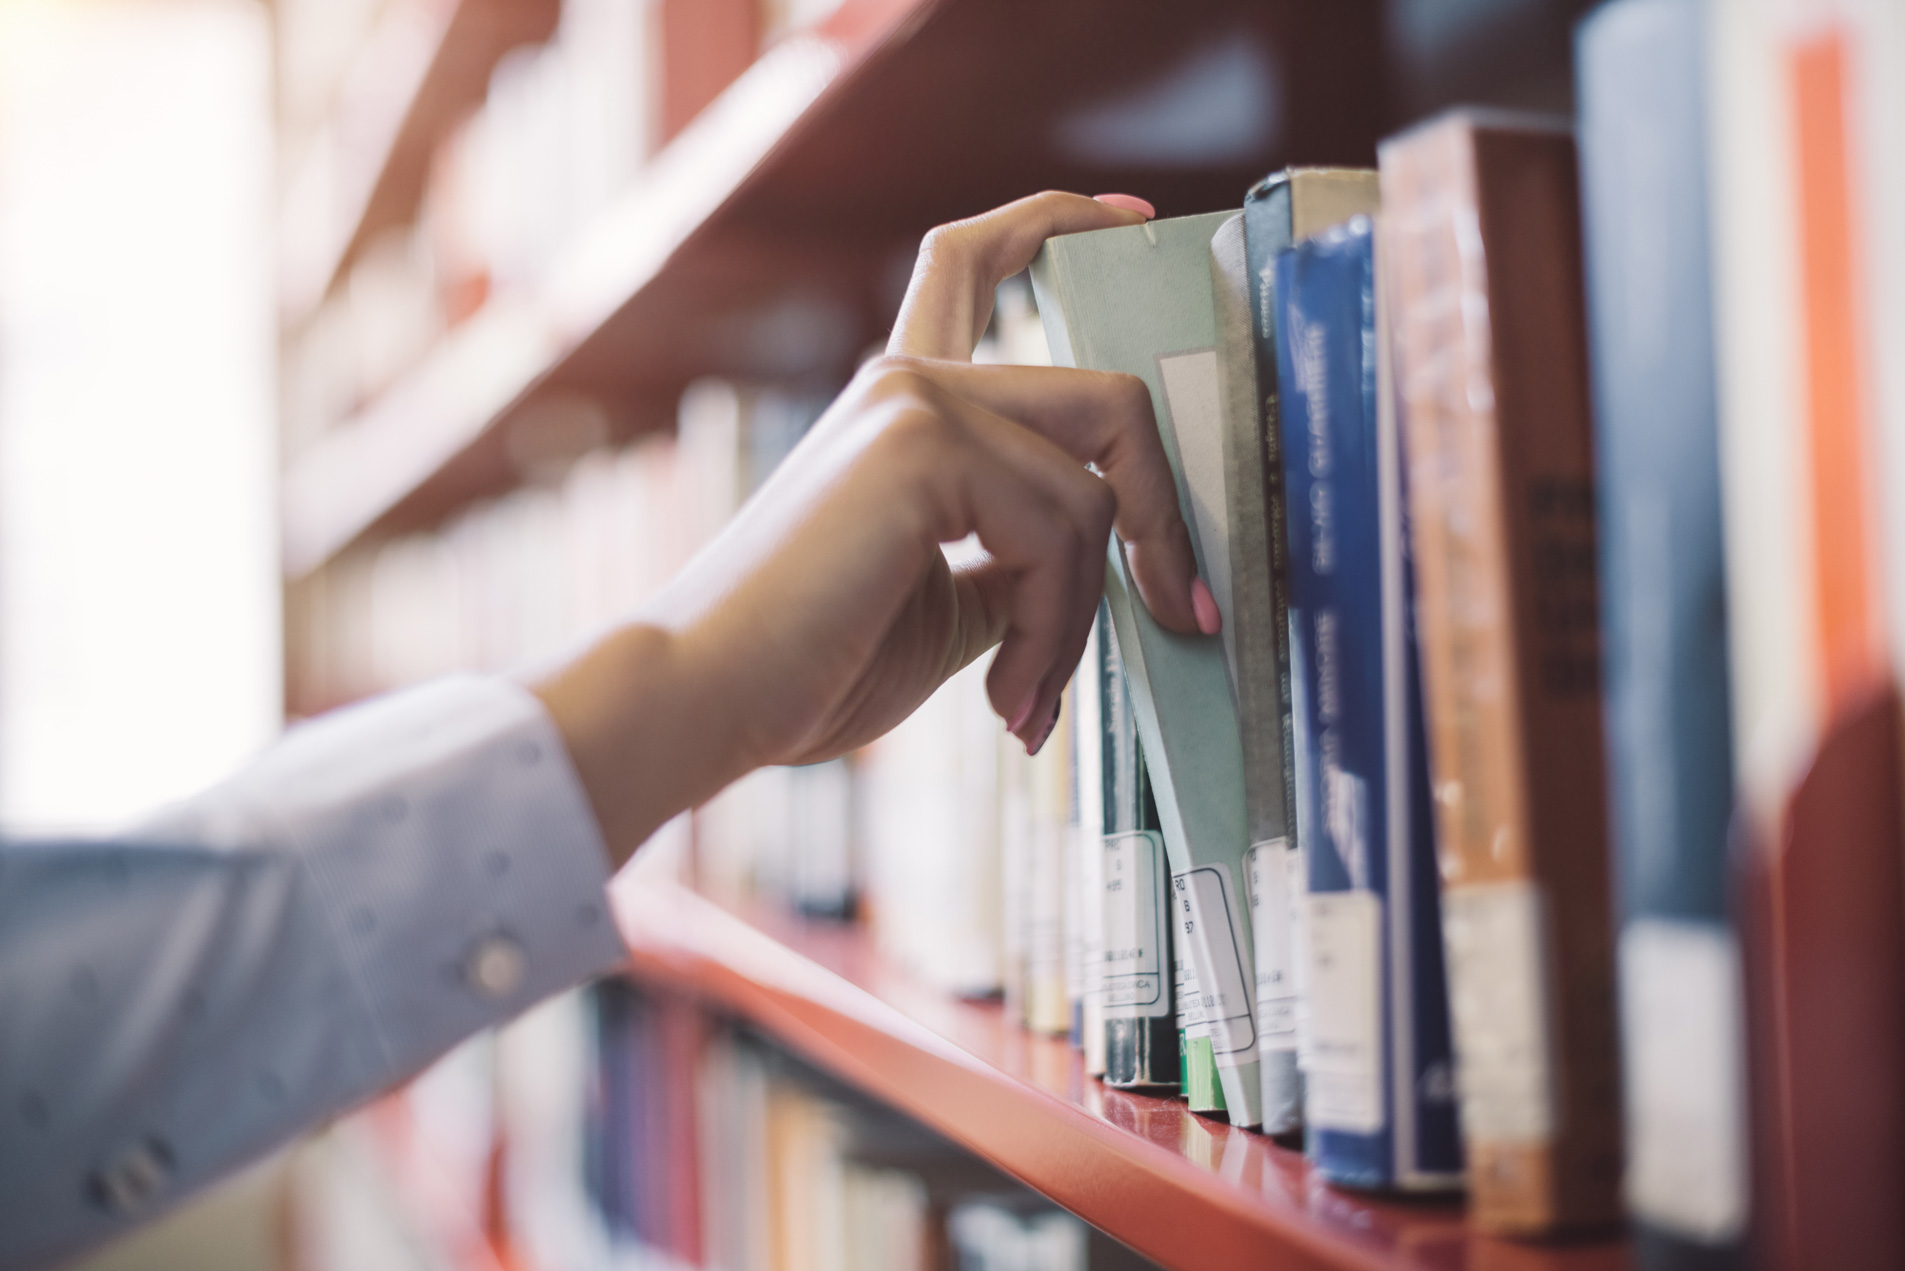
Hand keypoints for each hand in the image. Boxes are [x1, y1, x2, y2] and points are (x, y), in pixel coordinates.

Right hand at [530, 191, 1205, 866]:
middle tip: (1179, 609)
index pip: (977, 259)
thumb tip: (1109, 570)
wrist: (707, 700)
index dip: (1061, 222)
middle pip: (1105, 400)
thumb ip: (1020, 562)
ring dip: (1085, 617)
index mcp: (901, 404)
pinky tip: (1006, 695)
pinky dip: (1057, 629)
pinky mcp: (921, 443)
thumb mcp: (948, 606)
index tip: (1133, 218)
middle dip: (1163, 514)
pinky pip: (1063, 531)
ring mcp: (915, 401)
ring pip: (1095, 490)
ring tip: (1029, 697)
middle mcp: (908, 379)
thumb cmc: (808, 668)